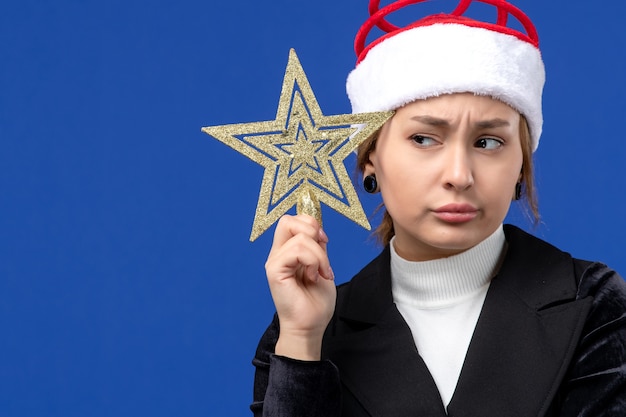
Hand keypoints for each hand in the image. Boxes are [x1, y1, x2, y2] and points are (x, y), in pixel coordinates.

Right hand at [265, 215, 336, 359]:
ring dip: (319, 255)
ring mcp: (274, 262)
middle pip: (288, 220)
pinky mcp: (274, 271)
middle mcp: (278, 254)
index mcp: (287, 252)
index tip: (325, 242)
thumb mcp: (322, 266)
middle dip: (312, 230)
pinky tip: (314, 276)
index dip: (312, 224)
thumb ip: (317, 247)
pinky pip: (296, 251)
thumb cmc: (315, 303)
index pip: (293, 220)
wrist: (310, 327)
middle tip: (323, 250)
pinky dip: (313, 261)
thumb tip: (318, 228)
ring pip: (300, 237)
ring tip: (320, 273)